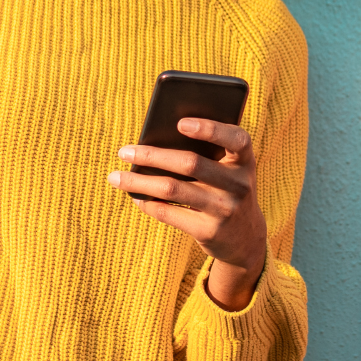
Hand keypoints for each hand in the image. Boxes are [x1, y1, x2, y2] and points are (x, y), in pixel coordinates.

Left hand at [108, 118, 266, 308]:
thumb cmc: (227, 189)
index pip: (236, 139)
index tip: (180, 123)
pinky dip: (148, 203)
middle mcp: (239, 184)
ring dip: (139, 182)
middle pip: (191, 163)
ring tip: (115, 177)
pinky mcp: (209, 232)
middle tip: (124, 151)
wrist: (245, 238)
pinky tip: (135, 196)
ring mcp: (225, 209)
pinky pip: (170, 213)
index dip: (210, 129)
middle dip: (152, 155)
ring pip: (172, 189)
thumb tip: (154, 142)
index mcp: (245, 161)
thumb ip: (207, 154)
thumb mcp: (229, 170)